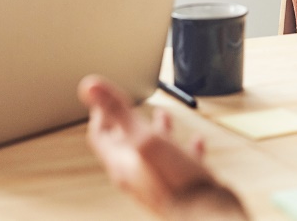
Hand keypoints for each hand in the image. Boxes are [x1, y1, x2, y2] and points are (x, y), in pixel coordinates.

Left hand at [78, 75, 246, 219]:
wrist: (206, 215)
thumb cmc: (175, 181)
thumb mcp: (144, 139)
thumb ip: (118, 112)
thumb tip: (90, 87)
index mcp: (122, 162)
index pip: (100, 135)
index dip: (99, 113)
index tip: (103, 98)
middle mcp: (136, 173)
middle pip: (125, 143)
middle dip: (127, 120)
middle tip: (128, 105)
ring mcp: (158, 180)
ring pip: (153, 151)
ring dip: (156, 130)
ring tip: (162, 116)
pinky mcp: (179, 185)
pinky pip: (179, 162)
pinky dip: (183, 147)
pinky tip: (194, 141)